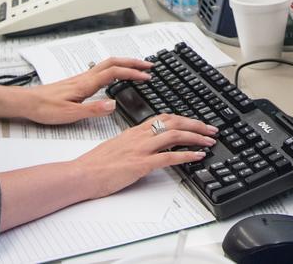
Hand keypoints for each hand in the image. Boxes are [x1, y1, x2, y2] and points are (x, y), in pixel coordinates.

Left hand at [20, 57, 153, 124]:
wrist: (27, 103)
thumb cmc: (44, 108)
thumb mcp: (70, 114)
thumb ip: (93, 109)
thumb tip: (113, 104)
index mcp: (86, 84)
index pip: (115, 72)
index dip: (133, 72)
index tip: (147, 76)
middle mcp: (85, 77)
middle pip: (114, 62)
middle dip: (133, 62)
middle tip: (149, 65)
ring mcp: (81, 78)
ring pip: (108, 64)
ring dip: (125, 63)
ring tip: (137, 68)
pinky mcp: (77, 82)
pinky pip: (101, 70)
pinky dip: (115, 68)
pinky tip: (115, 76)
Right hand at [72, 114, 217, 199]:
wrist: (81, 174)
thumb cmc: (94, 164)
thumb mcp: (116, 146)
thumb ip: (132, 143)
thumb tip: (145, 146)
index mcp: (134, 131)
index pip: (164, 117)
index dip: (183, 119)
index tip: (196, 123)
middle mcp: (140, 136)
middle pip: (174, 123)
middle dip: (196, 125)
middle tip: (211, 130)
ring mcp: (141, 149)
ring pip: (175, 136)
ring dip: (196, 137)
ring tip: (209, 141)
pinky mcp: (140, 164)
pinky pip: (168, 157)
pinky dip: (186, 155)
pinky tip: (198, 156)